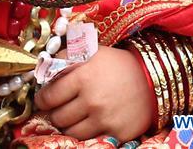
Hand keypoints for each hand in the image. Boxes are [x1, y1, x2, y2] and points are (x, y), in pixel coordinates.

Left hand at [34, 46, 154, 141]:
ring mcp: (104, 120)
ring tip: (69, 117)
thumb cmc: (116, 64)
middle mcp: (92, 100)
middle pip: (58, 117)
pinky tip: (86, 124)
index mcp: (83, 77)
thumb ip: (65, 58)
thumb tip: (43, 68)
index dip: (42, 99)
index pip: (50, 96)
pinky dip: (85, 134)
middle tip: (55, 109)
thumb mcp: (90, 52)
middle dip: (53, 113)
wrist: (150, 79)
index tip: (42, 99)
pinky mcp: (116, 134)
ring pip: (71, 133)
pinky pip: (90, 141)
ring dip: (67, 126)